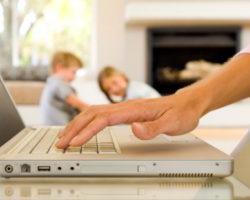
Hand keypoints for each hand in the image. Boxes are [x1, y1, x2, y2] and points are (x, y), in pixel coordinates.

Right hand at [56, 90, 206, 148]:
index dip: (87, 131)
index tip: (75, 143)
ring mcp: (123, 108)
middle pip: (92, 114)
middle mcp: (125, 106)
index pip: (103, 119)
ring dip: (77, 124)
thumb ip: (153, 128)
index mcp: (133, 109)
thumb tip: (134, 129)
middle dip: (74, 129)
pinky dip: (86, 122)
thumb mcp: (172, 123)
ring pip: (93, 113)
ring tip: (65, 136)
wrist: (187, 103)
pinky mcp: (125, 112)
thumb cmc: (181, 113)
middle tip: (61, 143)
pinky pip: (99, 115)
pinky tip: (82, 127)